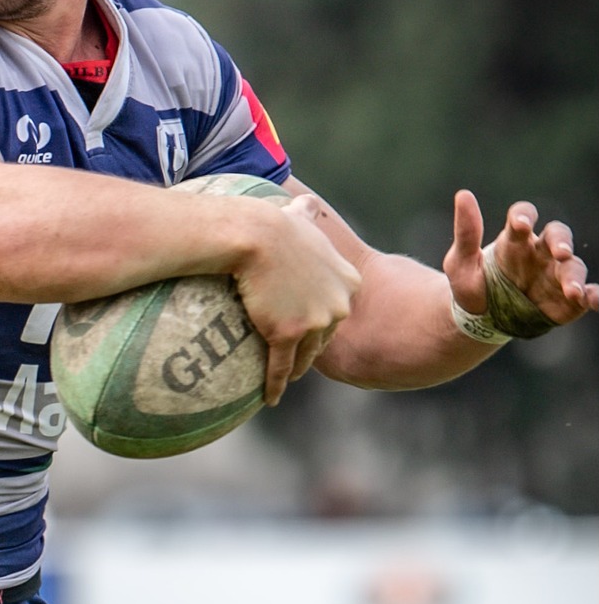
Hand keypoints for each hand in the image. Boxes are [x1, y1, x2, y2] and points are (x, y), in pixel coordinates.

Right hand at [234, 198, 361, 403]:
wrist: (256, 236)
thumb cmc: (275, 224)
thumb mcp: (301, 217)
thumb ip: (308, 214)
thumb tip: (306, 203)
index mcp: (348, 282)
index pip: (338, 311)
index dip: (322, 322)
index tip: (309, 329)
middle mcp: (338, 305)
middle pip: (326, 337)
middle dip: (313, 349)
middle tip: (297, 359)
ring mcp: (315, 323)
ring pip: (307, 357)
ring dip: (297, 371)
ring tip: (286, 380)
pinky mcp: (289, 335)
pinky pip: (282, 368)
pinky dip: (276, 387)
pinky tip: (271, 399)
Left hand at [445, 190, 598, 324]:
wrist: (478, 321)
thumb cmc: (471, 286)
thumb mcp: (460, 263)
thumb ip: (466, 233)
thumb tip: (463, 195)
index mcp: (514, 239)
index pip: (523, 216)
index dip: (524, 216)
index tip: (520, 224)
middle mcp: (539, 253)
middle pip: (558, 235)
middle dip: (561, 241)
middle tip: (559, 252)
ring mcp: (555, 276)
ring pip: (573, 266)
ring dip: (574, 276)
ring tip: (572, 290)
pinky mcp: (566, 300)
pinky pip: (586, 295)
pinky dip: (594, 296)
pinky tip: (594, 299)